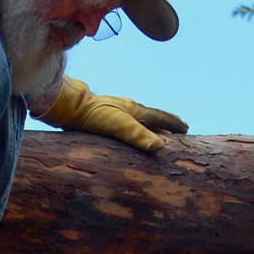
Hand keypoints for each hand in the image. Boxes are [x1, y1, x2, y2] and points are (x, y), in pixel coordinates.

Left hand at [35, 76, 187, 151]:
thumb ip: (137, 135)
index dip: (174, 124)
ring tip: (155, 131)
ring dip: (149, 126)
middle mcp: (127, 108)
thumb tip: (161, 147)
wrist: (66, 105)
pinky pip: (124, 124)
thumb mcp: (118, 126)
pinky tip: (125, 133)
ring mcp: (114, 111)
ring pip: (138, 119)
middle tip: (177, 128)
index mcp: (135, 110)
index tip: (186, 128)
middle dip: (165, 123)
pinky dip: (133, 128)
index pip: (160, 117)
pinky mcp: (101, 116)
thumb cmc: (92, 115)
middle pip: (151, 116)